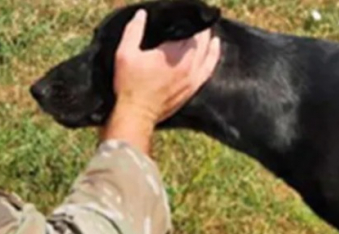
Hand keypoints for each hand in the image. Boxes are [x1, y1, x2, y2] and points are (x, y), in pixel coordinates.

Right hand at [102, 10, 220, 152]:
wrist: (137, 114)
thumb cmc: (129, 85)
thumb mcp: (125, 54)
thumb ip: (133, 31)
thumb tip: (141, 14)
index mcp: (173, 54)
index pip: (189, 32)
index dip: (189, 21)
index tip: (186, 14)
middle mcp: (188, 66)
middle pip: (201, 42)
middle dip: (200, 30)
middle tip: (197, 20)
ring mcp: (193, 79)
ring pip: (208, 56)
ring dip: (209, 43)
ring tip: (208, 33)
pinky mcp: (193, 90)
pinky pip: (209, 71)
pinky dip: (213, 58)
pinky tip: (213, 51)